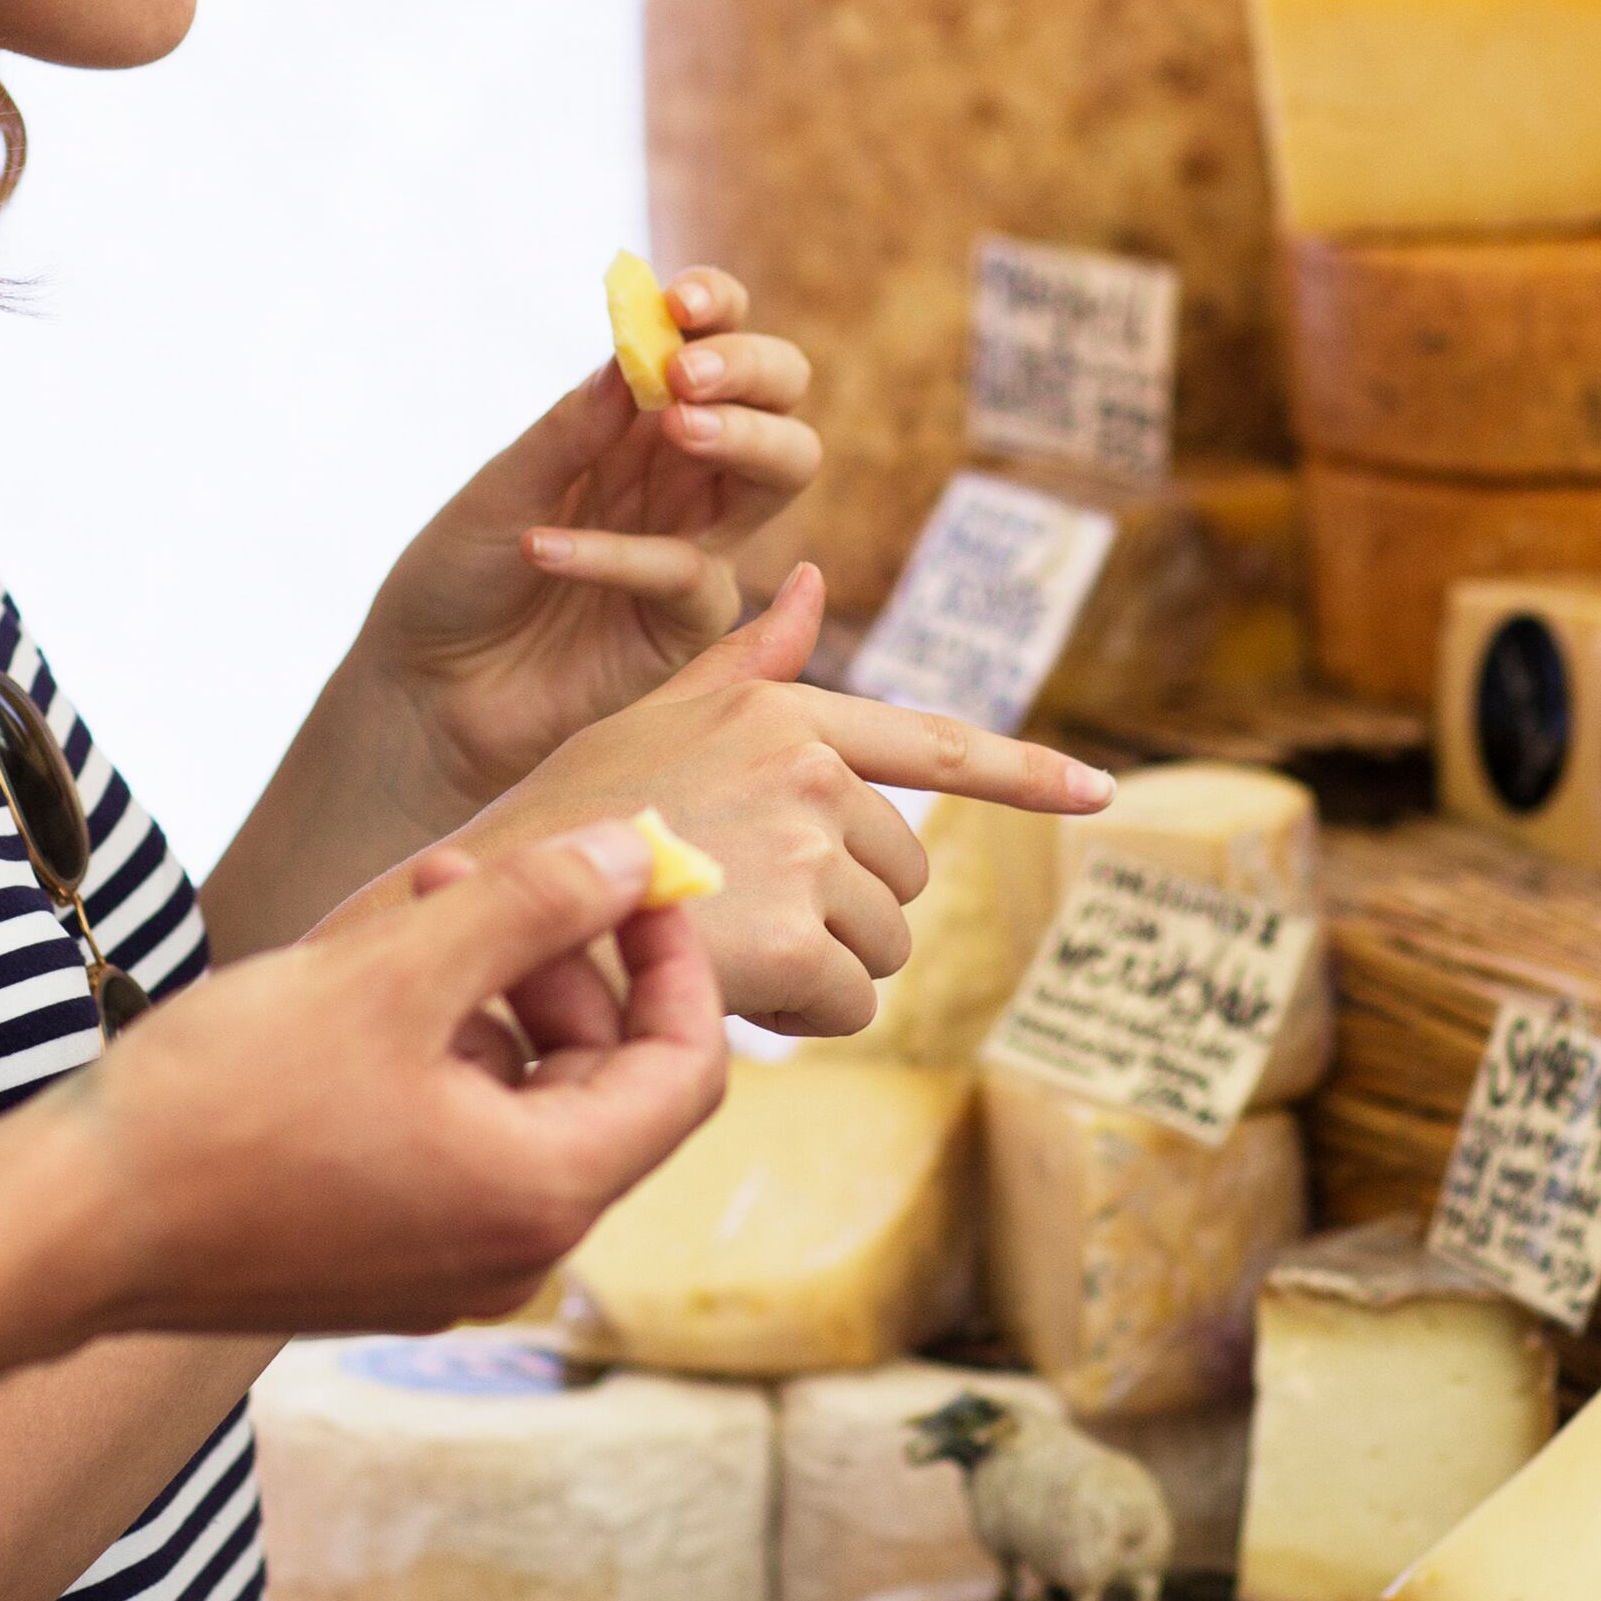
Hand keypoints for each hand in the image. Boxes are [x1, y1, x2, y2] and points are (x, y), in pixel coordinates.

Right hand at [49, 818, 727, 1338]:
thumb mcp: (392, 974)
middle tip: (483, 870)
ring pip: (520, 1107)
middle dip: (561, 964)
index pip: (685, 1070)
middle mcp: (514, 1253)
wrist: (67, 1226)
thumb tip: (639, 854)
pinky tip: (360, 991)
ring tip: (406, 910)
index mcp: (544, 1194)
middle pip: (603, 1085)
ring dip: (490, 999)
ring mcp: (445, 1271)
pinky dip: (437, 1060)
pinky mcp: (378, 1265)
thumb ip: (533, 905)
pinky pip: (454, 1146)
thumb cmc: (224, 1103)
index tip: (636, 877)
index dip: (675, 959)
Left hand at [344, 263, 819, 806]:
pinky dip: (617, 555)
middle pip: (780, 400)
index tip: (683, 303)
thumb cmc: (458, 577)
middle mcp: (683, 476)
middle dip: (751, 369)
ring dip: (742, 436)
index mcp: (638, 423)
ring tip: (675, 422)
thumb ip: (571, 427)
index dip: (720, 310)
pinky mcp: (688, 625)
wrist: (425, 691)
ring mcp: (697, 548)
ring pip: (783, 472)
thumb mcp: (499, 486)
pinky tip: (542, 547)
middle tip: (685, 376)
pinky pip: (690, 573)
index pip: (715, 345)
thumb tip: (633, 355)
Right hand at [441, 576, 1114, 1037]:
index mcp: (783, 709)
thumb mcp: (649, 719)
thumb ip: (743, 665)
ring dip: (819, 970)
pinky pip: (848, 1004)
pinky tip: (724, 986)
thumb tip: (813, 583)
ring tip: (720, 943)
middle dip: (840, 913)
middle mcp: (811, 767)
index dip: (1026, 775)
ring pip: (880, 947)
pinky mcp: (799, 935)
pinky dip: (797, 1016)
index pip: (935, 746)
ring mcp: (809, 849)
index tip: (1102, 792)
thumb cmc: (564, 816)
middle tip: (738, 913)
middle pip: (899, 875)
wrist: (498, 909)